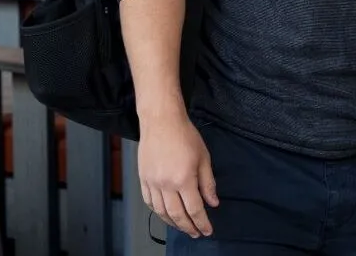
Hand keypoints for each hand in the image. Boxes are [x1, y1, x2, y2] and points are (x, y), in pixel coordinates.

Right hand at [137, 112, 217, 238]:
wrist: (161, 122)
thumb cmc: (186, 136)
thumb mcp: (204, 158)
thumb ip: (208, 183)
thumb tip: (213, 203)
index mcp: (184, 179)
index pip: (194, 209)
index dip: (202, 222)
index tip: (207, 231)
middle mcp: (166, 185)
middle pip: (176, 215)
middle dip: (188, 227)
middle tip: (196, 233)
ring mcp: (152, 183)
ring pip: (161, 212)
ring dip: (172, 223)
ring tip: (183, 227)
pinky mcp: (143, 179)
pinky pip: (149, 202)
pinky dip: (158, 212)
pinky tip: (165, 215)